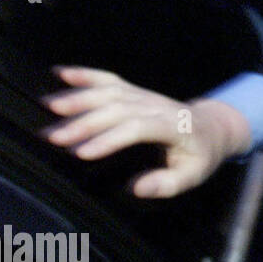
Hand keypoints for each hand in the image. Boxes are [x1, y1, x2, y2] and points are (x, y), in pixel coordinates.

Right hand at [43, 67, 250, 197]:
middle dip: (83, 122)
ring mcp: (145, 96)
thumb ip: (167, 184)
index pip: (138, 128)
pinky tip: (60, 73)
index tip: (81, 152)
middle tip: (53, 137)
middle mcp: (157, 106)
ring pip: (109, 92)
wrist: (214, 126)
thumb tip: (137, 188)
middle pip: (118, 109)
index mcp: (174, 126)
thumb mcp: (194, 175)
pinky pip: (109, 80)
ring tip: (48, 107)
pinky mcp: (136, 91)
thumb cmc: (201, 154)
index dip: (109, 139)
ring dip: (78, 98)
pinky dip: (84, 74)